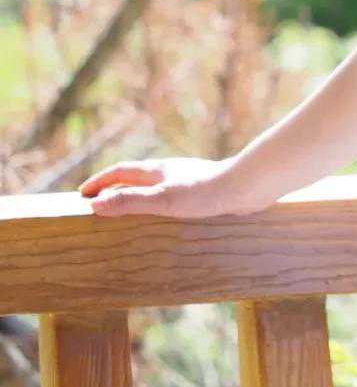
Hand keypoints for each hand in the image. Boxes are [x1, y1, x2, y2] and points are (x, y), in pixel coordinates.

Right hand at [78, 155, 263, 217]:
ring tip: (125, 211)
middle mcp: (169, 171)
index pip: (120, 171)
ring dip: (134, 195)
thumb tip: (96, 204)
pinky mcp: (199, 191)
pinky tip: (163, 216)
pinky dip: (153, 203)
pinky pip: (168, 196)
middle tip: (97, 203)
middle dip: (113, 188)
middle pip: (134, 176)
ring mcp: (184, 179)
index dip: (100, 182)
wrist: (245, 186)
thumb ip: (130, 201)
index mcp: (157, 170)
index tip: (82, 194)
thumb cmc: (205, 192)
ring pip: (152, 185)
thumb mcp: (162, 200)